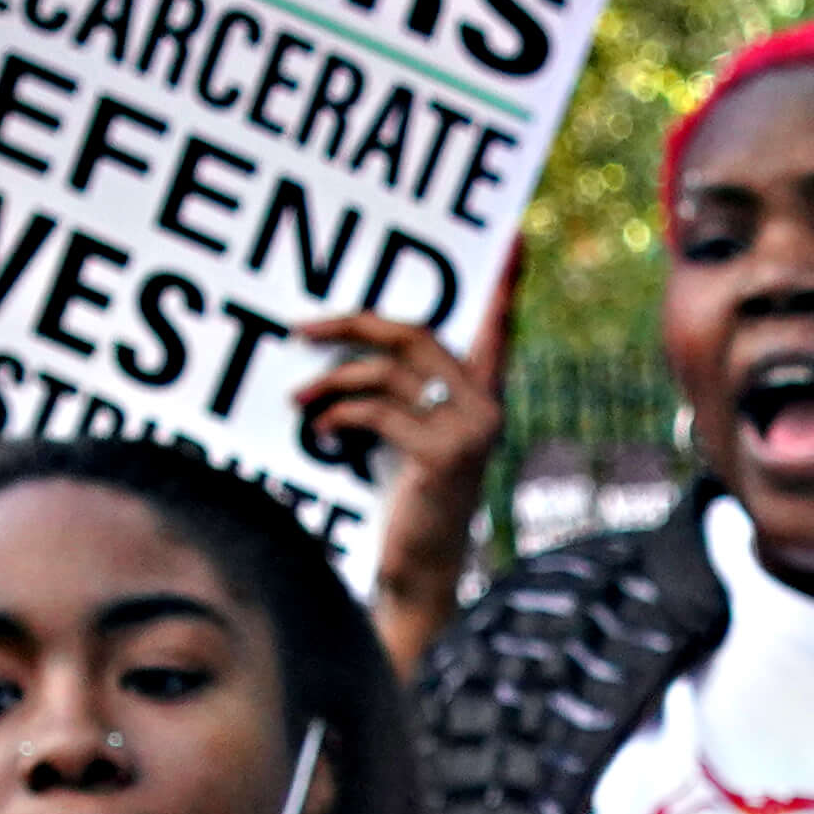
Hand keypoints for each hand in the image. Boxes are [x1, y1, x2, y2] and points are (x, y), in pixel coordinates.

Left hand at [298, 249, 519, 666]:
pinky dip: (340, 416)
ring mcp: (470, 431)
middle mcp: (486, 408)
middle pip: (415, 334)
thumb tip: (344, 348)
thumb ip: (399, 392)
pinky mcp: (443, 455)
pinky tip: (321, 432)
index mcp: (483, 397)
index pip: (495, 329)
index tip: (514, 238)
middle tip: (302, 327)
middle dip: (352, 324)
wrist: (416, 575)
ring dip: (331, 381)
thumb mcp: (406, 438)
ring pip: (388, 372)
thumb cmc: (406, 504)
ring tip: (299, 399)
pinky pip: (379, 411)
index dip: (503, 283)